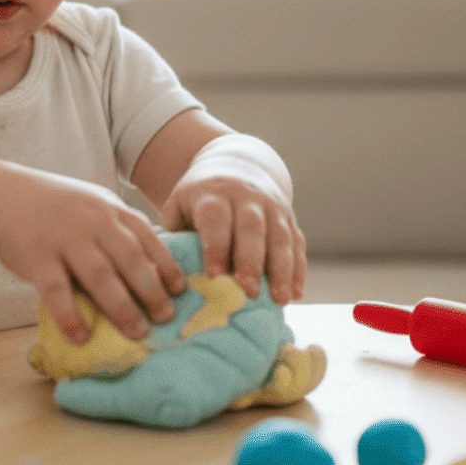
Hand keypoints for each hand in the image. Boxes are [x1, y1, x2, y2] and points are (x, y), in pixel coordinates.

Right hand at [0, 165, 188, 343]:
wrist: (2, 197)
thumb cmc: (56, 208)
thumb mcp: (93, 206)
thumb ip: (119, 228)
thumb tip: (154, 266)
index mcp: (110, 209)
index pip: (147, 238)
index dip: (166, 265)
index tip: (181, 291)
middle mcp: (92, 221)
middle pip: (130, 259)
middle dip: (151, 291)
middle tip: (166, 318)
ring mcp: (65, 238)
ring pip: (100, 276)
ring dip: (121, 308)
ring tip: (137, 332)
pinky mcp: (37, 257)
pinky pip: (57, 291)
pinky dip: (71, 316)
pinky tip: (82, 337)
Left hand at [158, 175, 306, 305]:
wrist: (236, 165)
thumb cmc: (200, 198)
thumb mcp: (180, 204)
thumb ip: (174, 235)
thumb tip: (167, 276)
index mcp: (213, 193)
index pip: (216, 219)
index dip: (216, 246)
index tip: (214, 275)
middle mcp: (247, 196)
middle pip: (252, 228)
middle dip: (251, 261)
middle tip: (248, 292)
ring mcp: (272, 206)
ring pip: (280, 237)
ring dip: (282, 270)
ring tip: (279, 300)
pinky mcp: (289, 217)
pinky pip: (297, 243)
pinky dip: (298, 269)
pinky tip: (296, 294)